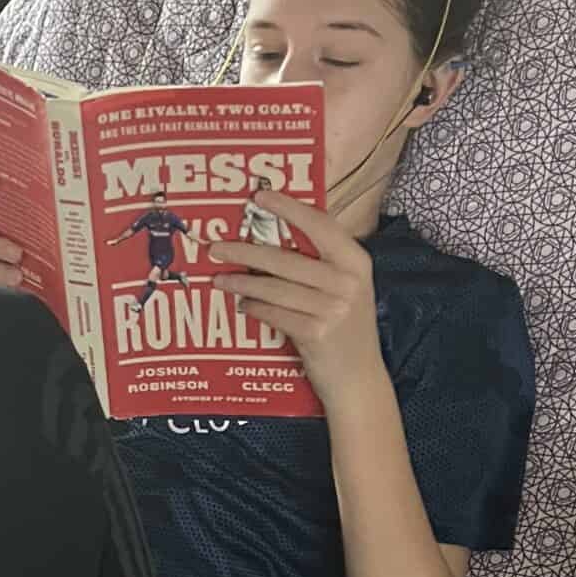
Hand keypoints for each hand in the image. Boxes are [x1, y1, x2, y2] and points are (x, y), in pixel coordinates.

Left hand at [208, 187, 381, 399]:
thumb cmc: (346, 330)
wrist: (358, 379)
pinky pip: (275, 314)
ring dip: (242, 282)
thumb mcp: (346, 289)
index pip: (319, 224)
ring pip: (275, 287)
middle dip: (246, 250)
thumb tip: (276, 237)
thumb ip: (322, 264)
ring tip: (220, 278)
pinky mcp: (316, 334)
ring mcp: (333, 309)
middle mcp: (347, 282)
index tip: (258, 197)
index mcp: (356, 261)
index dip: (288, 208)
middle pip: (287, 258)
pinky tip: (243, 305)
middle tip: (216, 246)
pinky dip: (255, 308)